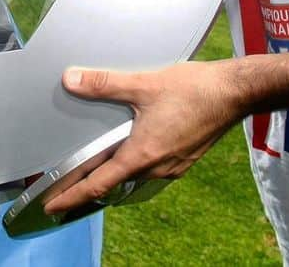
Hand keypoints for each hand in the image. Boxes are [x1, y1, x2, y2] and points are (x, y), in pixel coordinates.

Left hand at [43, 61, 241, 215]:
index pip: (97, 184)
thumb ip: (105, 84)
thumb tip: (72, 80)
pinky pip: (152, 167)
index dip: (72, 197)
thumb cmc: (194, 90)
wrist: (235, 93)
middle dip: (88, 187)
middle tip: (65, 190)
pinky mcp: (184, 157)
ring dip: (113, 174)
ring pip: (134, 174)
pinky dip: (134, 163)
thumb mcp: (144, 83)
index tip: (52, 208)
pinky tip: (132, 150)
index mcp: (142, 154)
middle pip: (114, 183)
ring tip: (95, 169)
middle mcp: (156, 167)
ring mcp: (172, 165)